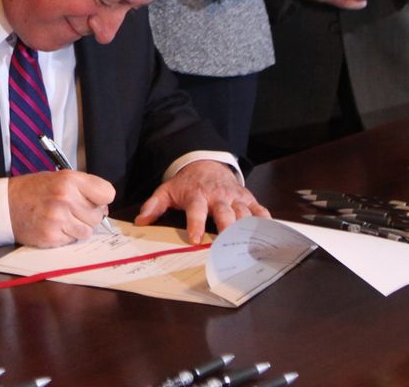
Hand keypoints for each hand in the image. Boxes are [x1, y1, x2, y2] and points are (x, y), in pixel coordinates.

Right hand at [6, 169, 115, 246]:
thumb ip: (83, 188)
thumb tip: (104, 206)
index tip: (94, 201)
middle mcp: (66, 197)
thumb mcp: (58, 178)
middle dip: (88, 215)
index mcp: (69, 179)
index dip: (102, 199)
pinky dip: (65, 236)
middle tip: (72, 210)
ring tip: (61, 219)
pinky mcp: (52, 235)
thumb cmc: (32, 190)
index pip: (107, 193)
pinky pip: (72, 240)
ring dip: (77, 228)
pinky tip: (53, 226)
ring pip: (87, 231)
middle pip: (98, 215)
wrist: (6, 205)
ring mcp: (59, 218)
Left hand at [134, 160, 268, 243]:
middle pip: (225, 213)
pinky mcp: (247, 197)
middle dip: (227, 228)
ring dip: (247, 228)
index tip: (195, 239)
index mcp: (197, 195)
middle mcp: (217, 196)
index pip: (196, 210)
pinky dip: (264, 220)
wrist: (206, 163)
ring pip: (244, 212)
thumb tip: (140, 221)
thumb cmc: (187, 183)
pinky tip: (268, 233)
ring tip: (249, 245)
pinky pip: (259, 209)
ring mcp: (234, 197)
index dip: (196, 224)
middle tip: (228, 245)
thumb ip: (154, 205)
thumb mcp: (167, 190)